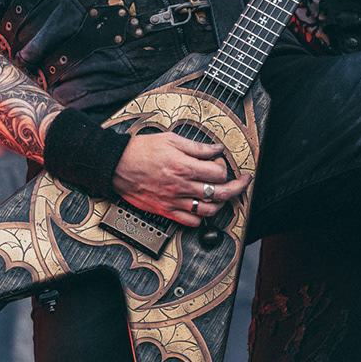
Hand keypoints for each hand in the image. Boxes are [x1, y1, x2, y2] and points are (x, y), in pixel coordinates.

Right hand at [111, 132, 248, 226]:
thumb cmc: (141, 150)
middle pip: (220, 193)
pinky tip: (202, 207)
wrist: (117, 165)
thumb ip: (197, 146)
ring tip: (222, 195)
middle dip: (237, 188)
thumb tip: (216, 149)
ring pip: (209, 210)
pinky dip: (201, 217)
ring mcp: (174, 201)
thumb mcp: (171, 139)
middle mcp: (181, 186)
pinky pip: (191, 222)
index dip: (224, 167)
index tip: (220, 162)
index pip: (218, 173)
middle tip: (243, 183)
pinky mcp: (166, 210)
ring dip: (220, 203)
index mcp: (184, 166)